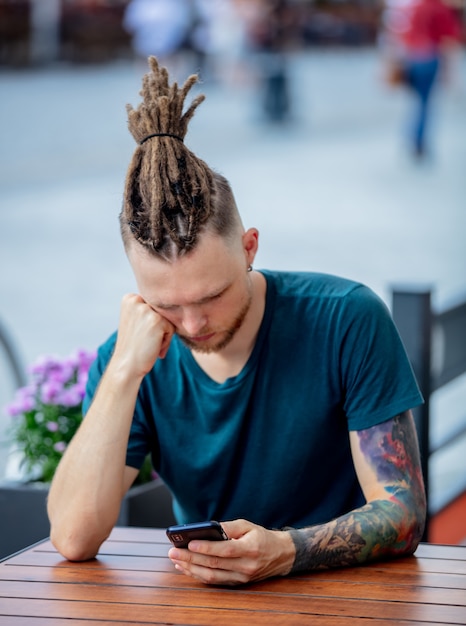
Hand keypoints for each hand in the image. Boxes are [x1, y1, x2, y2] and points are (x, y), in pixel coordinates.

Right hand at [113, 293, 174, 377]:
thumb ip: (148, 309)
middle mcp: (136, 300)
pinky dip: (166, 341)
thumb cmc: (134, 346)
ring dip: (162, 335)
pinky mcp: (157, 320)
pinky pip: (172, 329)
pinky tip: (153, 347)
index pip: (155, 306)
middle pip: (162, 311)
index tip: (139, 333)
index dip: (151, 323)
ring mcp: (146, 309)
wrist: (126, 366)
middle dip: (158, 328)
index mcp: (129, 298)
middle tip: (144, 340)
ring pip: (168, 320)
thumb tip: (174, 303)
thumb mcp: (136, 321)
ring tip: (148, 344)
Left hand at [168, 519, 295, 585]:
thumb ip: (228, 527)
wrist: (280, 555)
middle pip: (214, 565)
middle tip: (174, 552)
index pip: (224, 550)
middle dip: (191, 559)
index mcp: (250, 549)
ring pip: (212, 576)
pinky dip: (198, 575)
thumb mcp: (248, 525)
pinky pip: (215, 581)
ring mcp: (241, 577)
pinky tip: (187, 568)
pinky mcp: (237, 583)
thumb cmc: (261, 537)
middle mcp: (246, 566)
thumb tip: (208, 528)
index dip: (206, 548)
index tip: (189, 544)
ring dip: (191, 569)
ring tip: (176, 560)